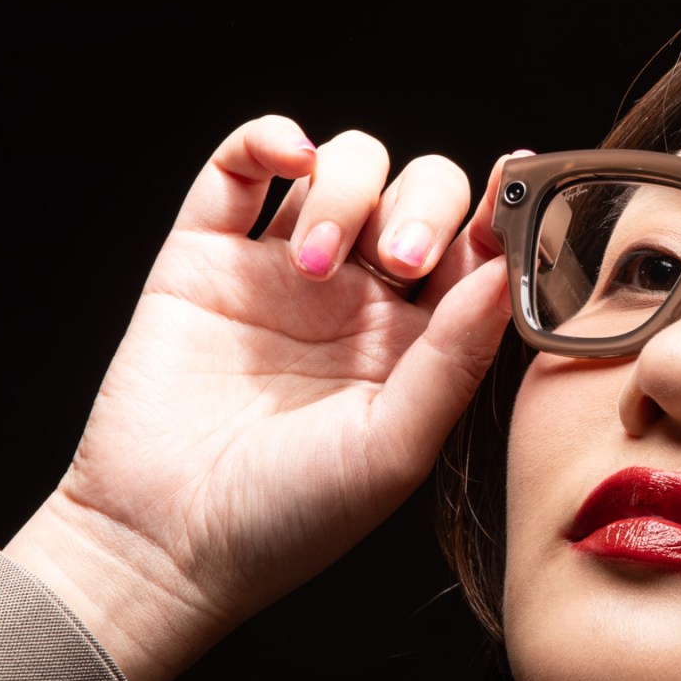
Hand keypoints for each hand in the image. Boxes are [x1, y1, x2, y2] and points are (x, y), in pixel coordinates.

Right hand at [5, 117, 516, 680]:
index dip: (498, 219)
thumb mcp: (394, 448)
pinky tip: (288, 158)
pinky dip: (269, 137)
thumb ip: (455, 358)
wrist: (164, 543)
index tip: (516, 197)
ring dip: (346, 189)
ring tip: (315, 264)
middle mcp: (358, 297)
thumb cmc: (288, 519)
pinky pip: (241, 165)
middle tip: (400, 263)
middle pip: (420, 192)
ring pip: (344, 166)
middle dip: (424, 205)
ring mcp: (281, 268)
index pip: (475, 250)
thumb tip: (506, 272)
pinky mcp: (206, 254)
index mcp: (417, 342)